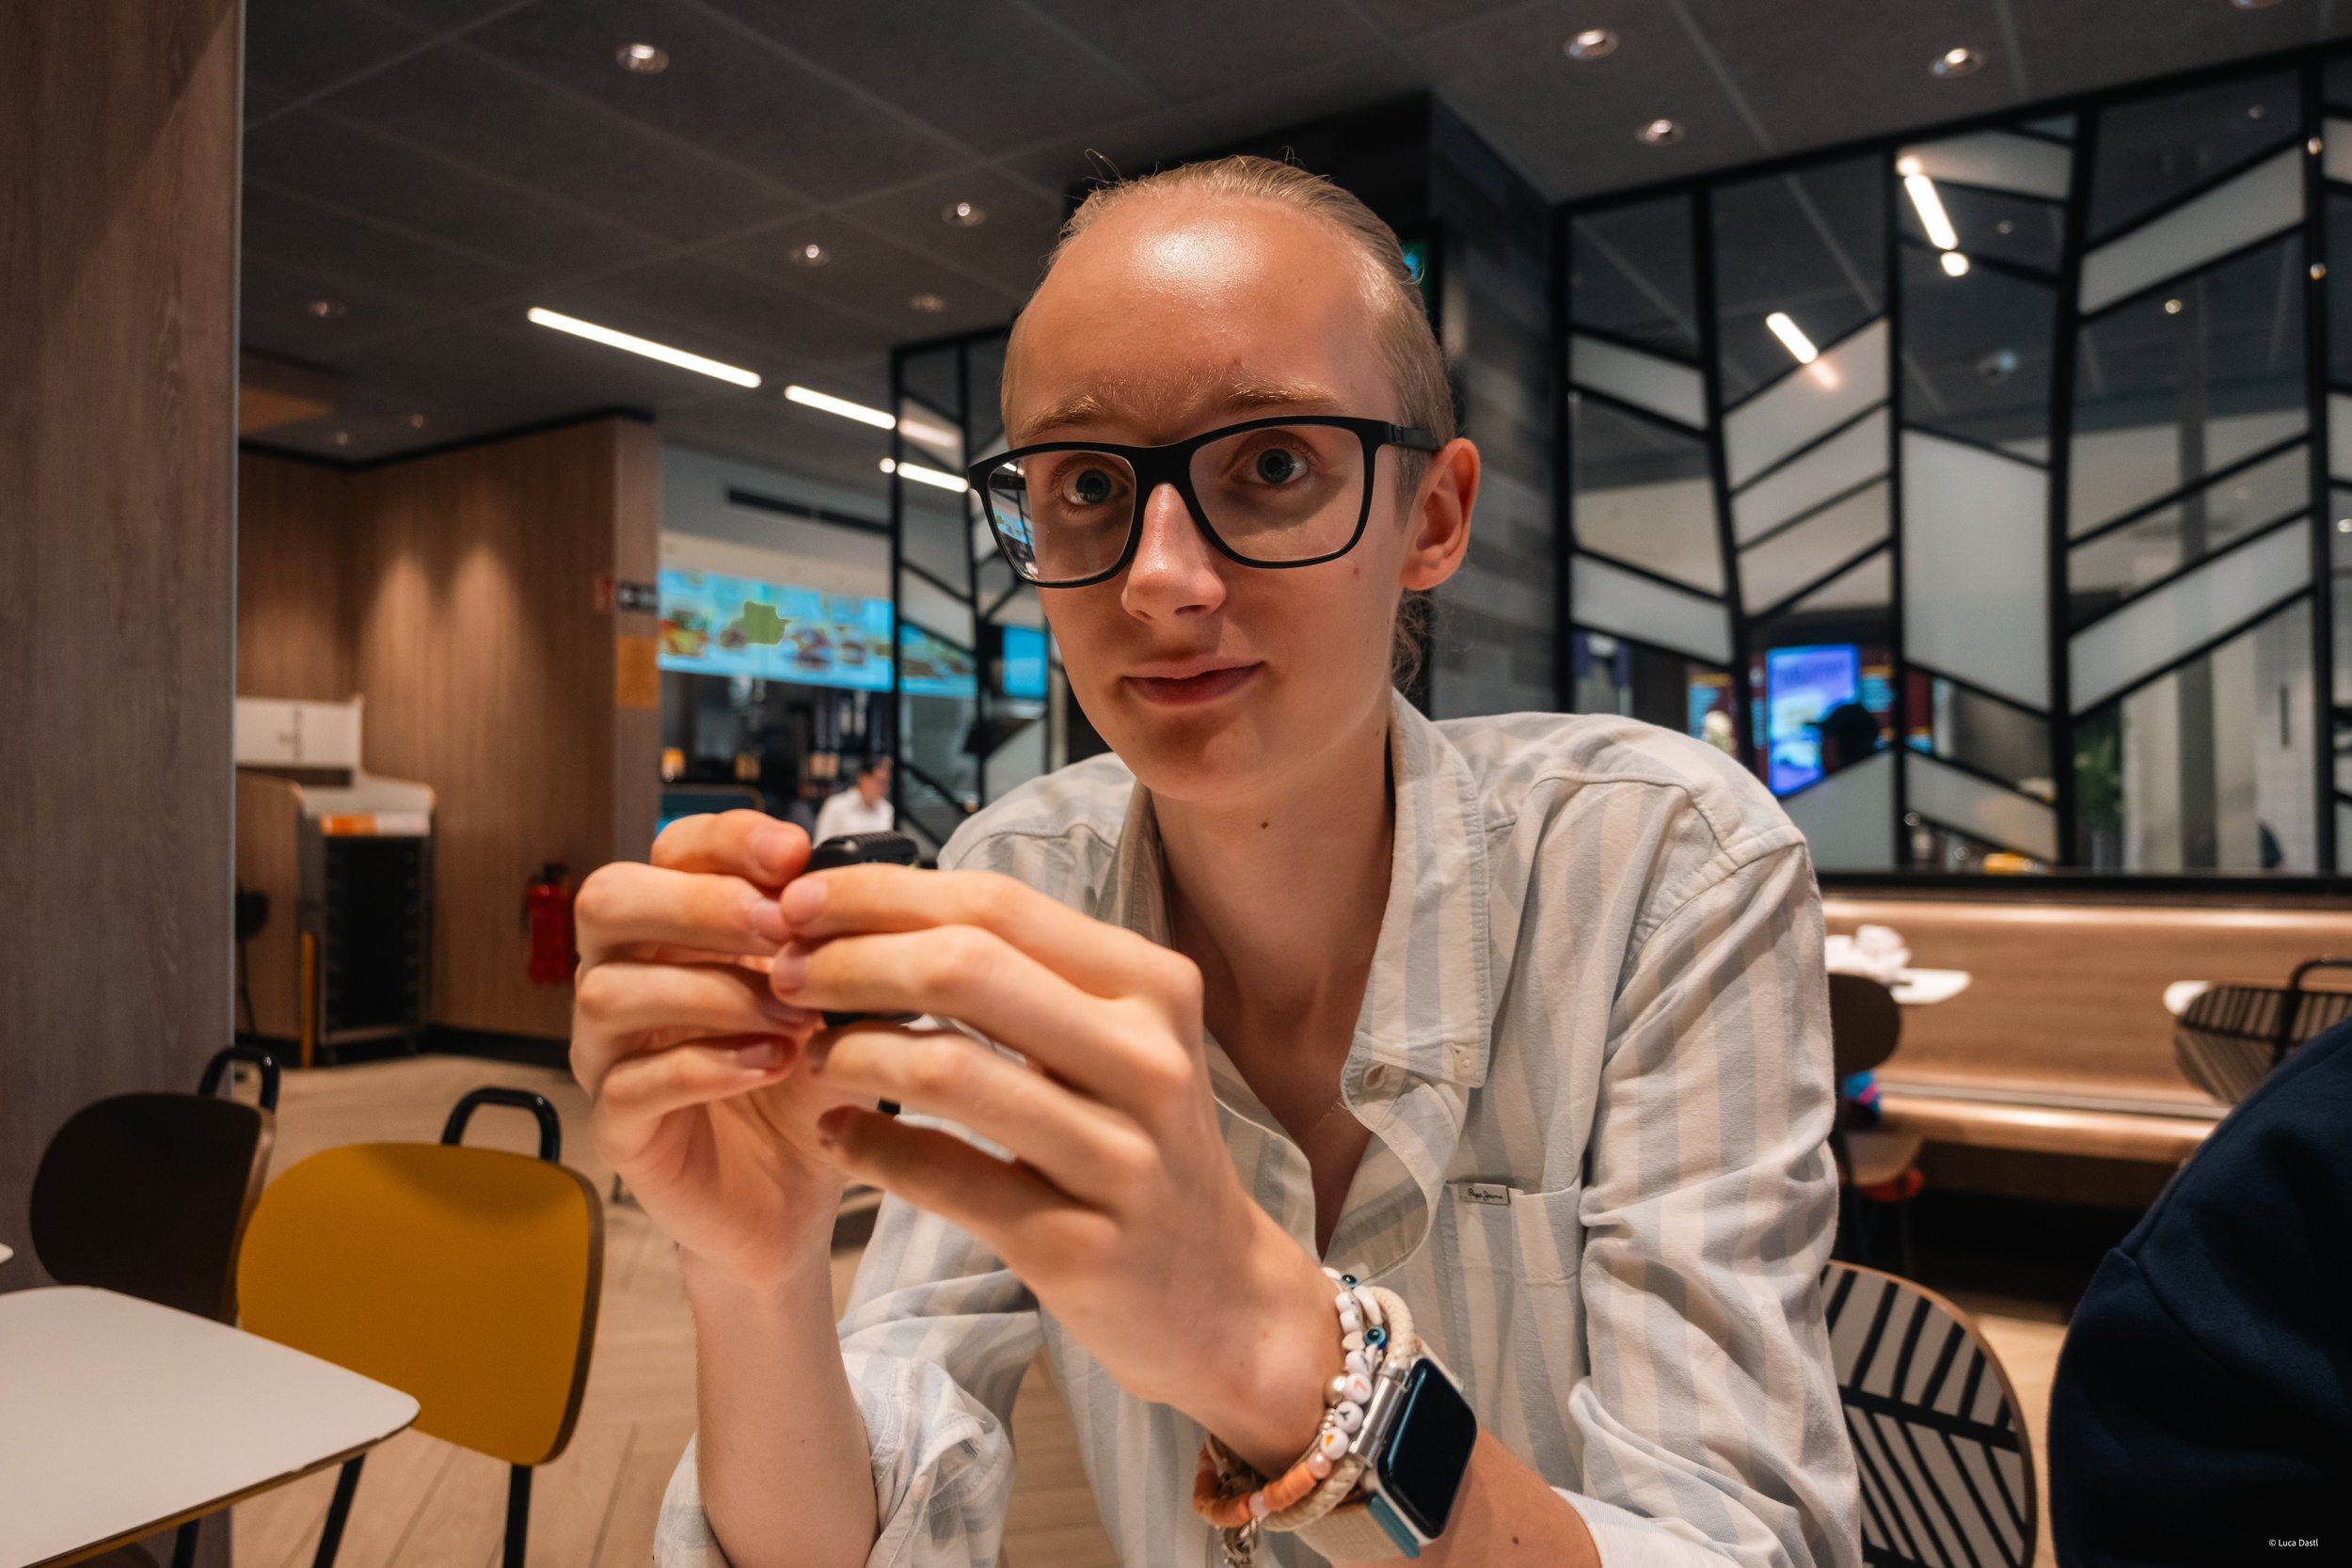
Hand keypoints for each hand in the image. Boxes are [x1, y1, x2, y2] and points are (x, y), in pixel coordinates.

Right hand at [570, 812, 873, 1295]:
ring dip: (714, 993)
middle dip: (697, 904)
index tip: (796, 853)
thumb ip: (839, 944)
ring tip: (795, 1019)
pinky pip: (630, 1082)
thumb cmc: (810, 1081)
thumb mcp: (841, 1001)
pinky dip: (706, 1066)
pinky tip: (771, 1066)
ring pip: (610, 990)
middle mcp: (625, 976)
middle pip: (607, 901)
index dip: (726, 839)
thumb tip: (856, 883)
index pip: (670, 849)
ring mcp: (609, 1052)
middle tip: (779, 929)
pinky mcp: (617, 1126)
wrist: (800, 1193)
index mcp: (676, 929)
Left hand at [771, 866, 1343, 1472]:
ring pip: (947, 1070)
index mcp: (1151, 986)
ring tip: (810, 1058)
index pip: (996, 905)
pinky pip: (946, 1178)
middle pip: (965, 967)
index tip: (801, 899)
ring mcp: (1119, 1157)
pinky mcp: (1078, 1246)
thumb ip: (1023, 975)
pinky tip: (836, 1135)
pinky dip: (870, 1150)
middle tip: (782, 974)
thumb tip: (877, 909)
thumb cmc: (1139, 1146)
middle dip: (850, 961)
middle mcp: (1148, 1059)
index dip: (883, 893)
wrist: (1219, 1295)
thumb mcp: (1116, 1042)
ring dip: (850, 1053)